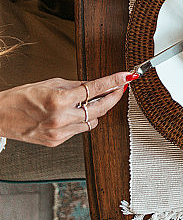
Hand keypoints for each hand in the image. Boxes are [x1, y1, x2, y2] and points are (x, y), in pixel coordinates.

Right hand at [0, 71, 132, 146]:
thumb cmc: (19, 98)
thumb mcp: (50, 84)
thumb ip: (76, 86)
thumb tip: (95, 85)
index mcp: (59, 100)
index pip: (95, 89)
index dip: (114, 82)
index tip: (126, 77)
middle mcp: (61, 119)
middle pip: (101, 108)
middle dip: (113, 97)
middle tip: (120, 88)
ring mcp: (60, 133)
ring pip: (93, 121)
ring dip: (97, 110)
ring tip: (93, 100)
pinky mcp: (57, 141)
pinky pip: (80, 129)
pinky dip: (82, 120)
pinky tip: (75, 113)